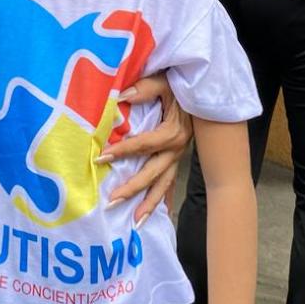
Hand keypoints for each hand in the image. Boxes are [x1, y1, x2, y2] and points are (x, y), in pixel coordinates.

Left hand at [100, 74, 192, 222]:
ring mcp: (178, 155)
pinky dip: (164, 198)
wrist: (202, 89)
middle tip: (112, 201)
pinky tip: (158, 213)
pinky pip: (170, 181)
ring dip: (150, 203)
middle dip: (133, 189)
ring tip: (136, 221)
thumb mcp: (165, 82)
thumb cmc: (181, 84)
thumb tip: (121, 97)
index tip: (102, 157)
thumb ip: (145, 88)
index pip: (144, 145)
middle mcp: (177, 148)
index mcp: (173, 131)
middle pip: (153, 173)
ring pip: (164, 184)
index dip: (123, 151)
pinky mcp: (178, 157)